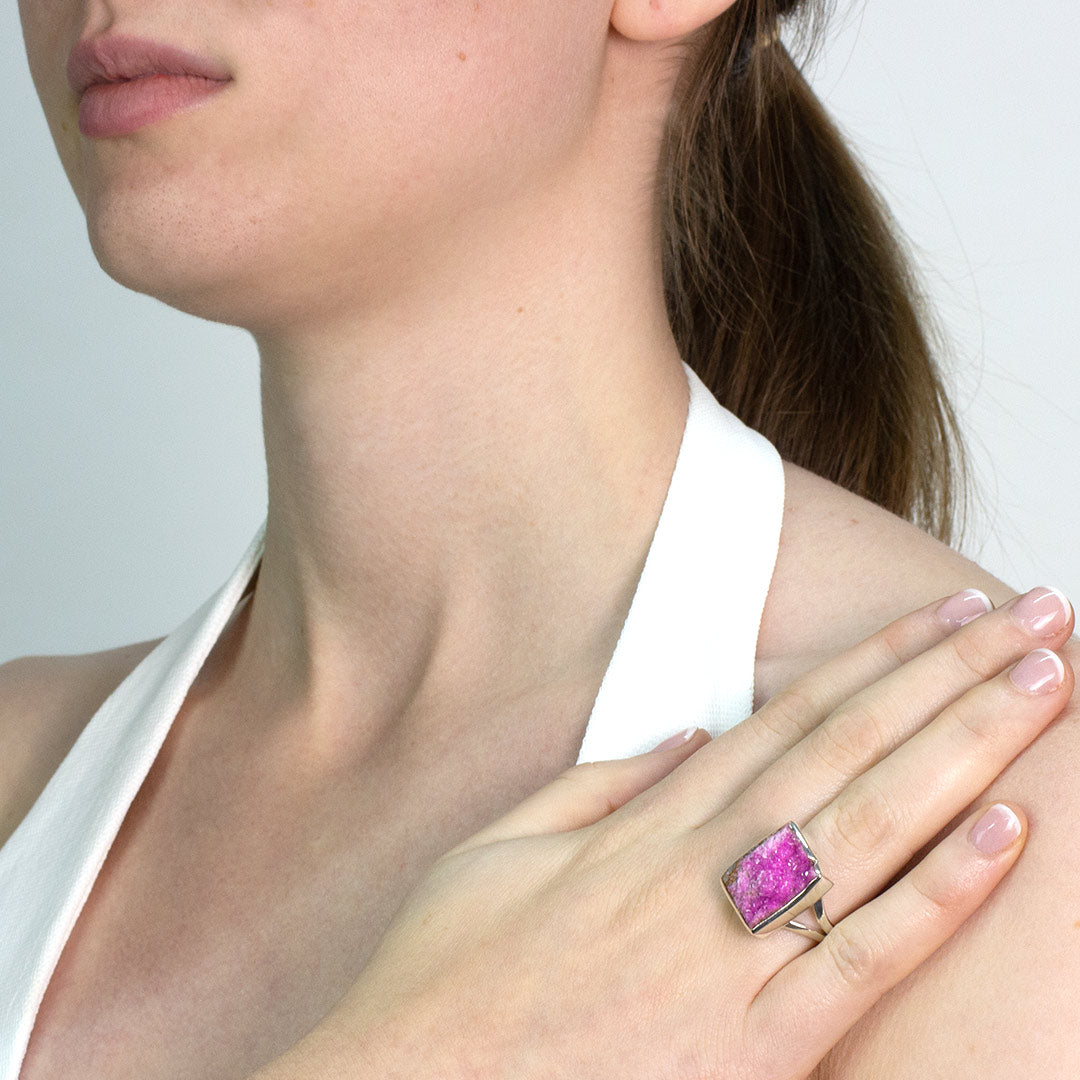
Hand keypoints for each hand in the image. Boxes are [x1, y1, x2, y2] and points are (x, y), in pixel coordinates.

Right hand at [255, 586, 1073, 1079]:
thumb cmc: (442, 979)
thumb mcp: (497, 850)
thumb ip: (601, 788)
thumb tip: (692, 738)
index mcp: (647, 829)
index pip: (788, 719)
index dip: (873, 661)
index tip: (941, 615)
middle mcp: (701, 873)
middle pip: (851, 751)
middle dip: (950, 677)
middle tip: (1033, 617)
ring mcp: (731, 959)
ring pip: (873, 828)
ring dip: (966, 750)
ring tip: (1042, 686)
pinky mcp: (752, 1052)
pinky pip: (860, 961)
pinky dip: (938, 895)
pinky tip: (1004, 836)